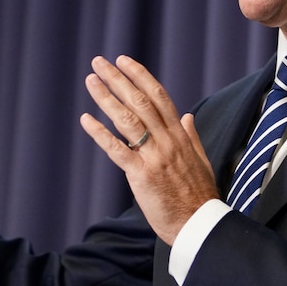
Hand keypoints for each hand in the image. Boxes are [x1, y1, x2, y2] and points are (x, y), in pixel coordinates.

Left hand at [81, 55, 218, 244]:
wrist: (200, 225)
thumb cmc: (199, 195)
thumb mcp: (200, 159)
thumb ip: (191, 135)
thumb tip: (187, 116)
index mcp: (180, 135)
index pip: (158, 96)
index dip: (140, 76)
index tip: (124, 61)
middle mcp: (167, 141)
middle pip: (140, 102)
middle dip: (118, 79)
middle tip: (99, 62)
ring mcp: (155, 157)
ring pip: (128, 120)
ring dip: (107, 98)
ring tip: (91, 81)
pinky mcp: (142, 176)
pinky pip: (118, 150)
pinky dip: (100, 134)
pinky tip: (86, 120)